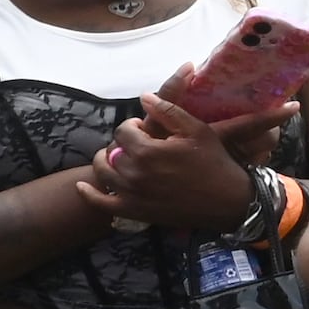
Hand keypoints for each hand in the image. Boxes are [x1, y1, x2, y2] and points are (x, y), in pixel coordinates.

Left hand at [80, 92, 276, 229]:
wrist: (227, 201)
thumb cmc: (214, 162)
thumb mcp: (196, 130)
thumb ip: (167, 110)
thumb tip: (144, 96)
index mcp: (147, 151)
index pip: (123, 130)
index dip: (132, 126)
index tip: (143, 128)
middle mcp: (134, 173)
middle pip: (112, 150)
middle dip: (122, 144)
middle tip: (137, 145)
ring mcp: (131, 195)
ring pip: (102, 172)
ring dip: (105, 162)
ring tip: (117, 158)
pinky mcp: (133, 212)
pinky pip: (101, 203)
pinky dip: (89, 194)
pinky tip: (82, 186)